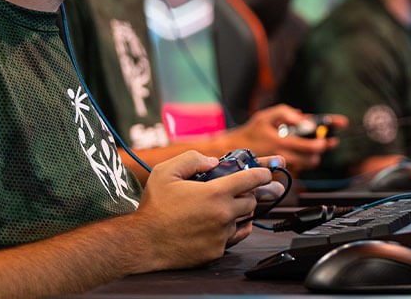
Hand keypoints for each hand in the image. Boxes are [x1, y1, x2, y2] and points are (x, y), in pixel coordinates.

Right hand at [131, 151, 275, 268]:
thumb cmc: (154, 207)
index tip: (267, 173)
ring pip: (244, 221)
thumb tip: (213, 162)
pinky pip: (234, 238)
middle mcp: (224, 214)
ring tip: (222, 208)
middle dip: (248, 195)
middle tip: (237, 192)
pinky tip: (219, 225)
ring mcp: (222, 235)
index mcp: (215, 192)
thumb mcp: (166, 171)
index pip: (253, 179)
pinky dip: (231, 230)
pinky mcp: (218, 251)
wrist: (143, 243)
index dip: (263, 173)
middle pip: (252, 201)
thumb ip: (192, 159)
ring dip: (239, 213)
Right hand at [225, 105, 348, 172]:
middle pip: (314, 153)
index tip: (342, 123)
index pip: (313, 139)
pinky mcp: (282, 171)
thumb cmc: (250, 132)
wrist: (234, 151)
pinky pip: (299, 166)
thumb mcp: (266, 116)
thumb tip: (302, 116)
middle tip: (326, 139)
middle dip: (323, 145)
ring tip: (311, 146)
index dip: (329, 128)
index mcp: (283, 141)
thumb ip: (285, 113)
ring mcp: (284, 165)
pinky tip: (297, 151)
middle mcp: (286, 155)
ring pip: (308, 162)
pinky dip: (302, 158)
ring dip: (313, 153)